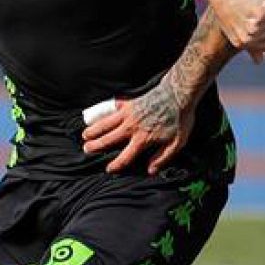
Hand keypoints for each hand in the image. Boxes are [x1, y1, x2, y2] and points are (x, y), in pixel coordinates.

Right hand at [81, 83, 195, 174]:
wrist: (178, 94)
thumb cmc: (179, 119)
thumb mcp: (177, 143)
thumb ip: (162, 157)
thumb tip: (150, 170)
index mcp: (142, 139)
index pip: (126, 156)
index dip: (116, 165)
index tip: (108, 169)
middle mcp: (131, 127)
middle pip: (109, 139)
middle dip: (96, 145)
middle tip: (86, 149)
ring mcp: (128, 114)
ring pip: (106, 123)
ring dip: (94, 129)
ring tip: (85, 134)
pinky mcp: (129, 102)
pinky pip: (112, 108)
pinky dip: (104, 112)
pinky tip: (97, 114)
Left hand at [204, 0, 264, 60]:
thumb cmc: (230, 0)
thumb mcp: (237, 25)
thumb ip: (251, 45)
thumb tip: (259, 62)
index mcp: (240, 43)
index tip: (261, 16)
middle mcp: (247, 39)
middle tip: (260, 5)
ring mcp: (254, 28)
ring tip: (264, 0)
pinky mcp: (262, 15)